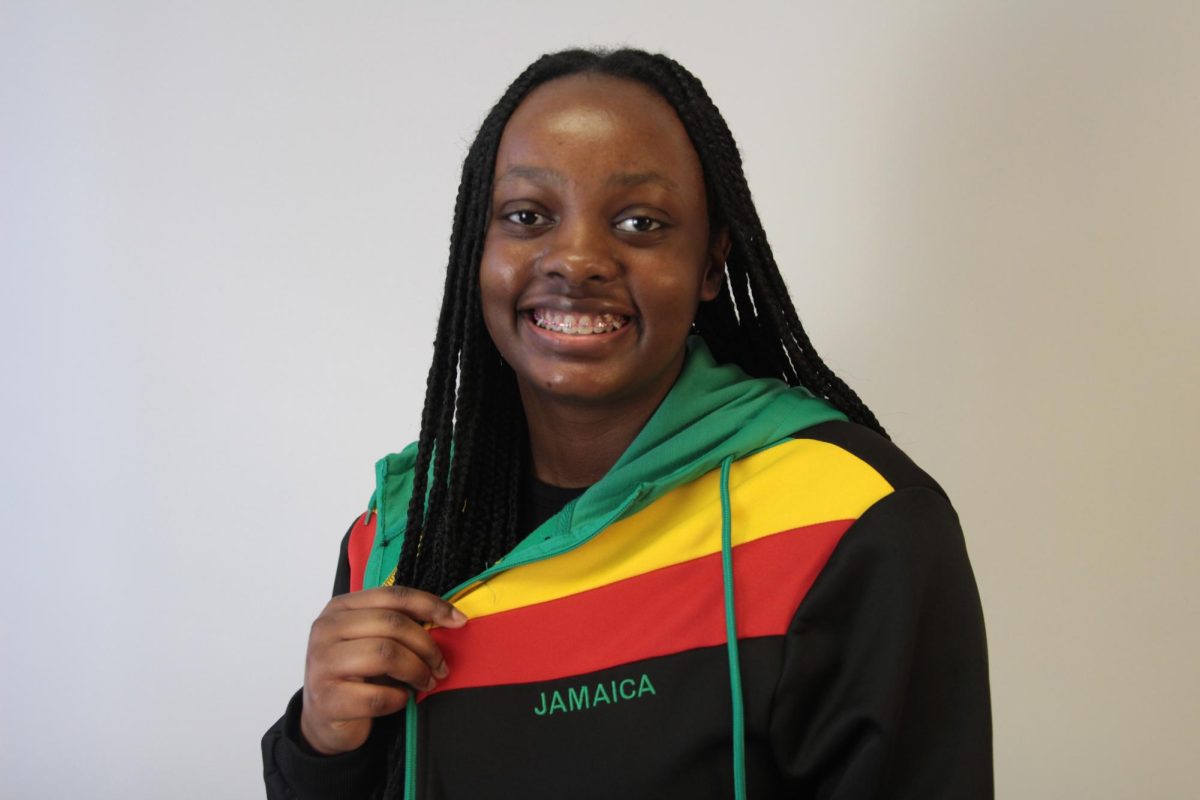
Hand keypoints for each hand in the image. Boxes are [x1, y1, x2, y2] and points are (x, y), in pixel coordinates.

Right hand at [299, 585, 467, 754]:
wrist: (324, 719)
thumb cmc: (354, 675)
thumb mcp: (372, 640)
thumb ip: (398, 625)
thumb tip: (449, 620)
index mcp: (340, 608)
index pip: (393, 596)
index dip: (431, 606)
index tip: (458, 621)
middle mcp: (326, 630)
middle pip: (391, 624)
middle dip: (426, 645)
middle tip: (441, 665)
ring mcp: (322, 664)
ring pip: (385, 654)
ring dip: (416, 670)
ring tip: (426, 682)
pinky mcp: (327, 699)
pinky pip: (377, 696)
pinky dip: (398, 699)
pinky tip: (401, 699)